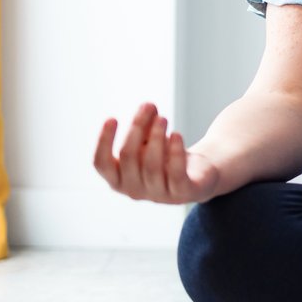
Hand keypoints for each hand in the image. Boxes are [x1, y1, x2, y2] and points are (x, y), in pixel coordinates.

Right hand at [93, 101, 223, 204]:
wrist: (199, 175)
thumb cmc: (165, 155)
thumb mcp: (150, 140)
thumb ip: (146, 126)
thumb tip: (148, 106)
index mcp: (118, 179)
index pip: (101, 163)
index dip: (104, 142)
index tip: (112, 118)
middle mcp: (134, 191)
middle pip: (128, 157)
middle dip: (137, 127)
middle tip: (149, 105)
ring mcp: (158, 195)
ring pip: (151, 165)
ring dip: (156, 137)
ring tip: (163, 118)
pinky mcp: (182, 193)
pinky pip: (175, 174)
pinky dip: (175, 153)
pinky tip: (177, 135)